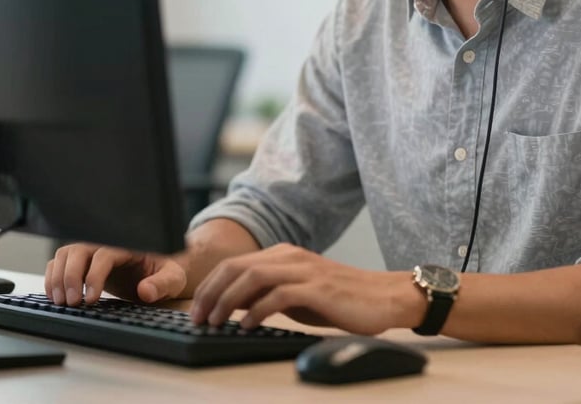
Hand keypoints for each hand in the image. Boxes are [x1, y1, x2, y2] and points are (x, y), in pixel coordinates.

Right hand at [45, 243, 188, 305]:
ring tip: (62, 302)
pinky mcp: (83, 262)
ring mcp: (92, 251)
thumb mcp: (173, 278)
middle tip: (73, 302)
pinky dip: (53, 277)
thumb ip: (162, 283)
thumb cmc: (166, 270)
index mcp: (127, 244)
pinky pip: (60, 262)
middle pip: (78, 250)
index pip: (104, 254)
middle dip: (71, 276)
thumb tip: (145, 291)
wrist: (160, 268)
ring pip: (65, 254)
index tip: (91, 299)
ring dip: (58, 277)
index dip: (94, 275)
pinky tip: (56, 297)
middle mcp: (106, 243)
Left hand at [189, 243, 423, 334]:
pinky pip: (278, 295)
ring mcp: (304, 270)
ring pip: (253, 277)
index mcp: (284, 254)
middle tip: (197, 318)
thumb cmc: (341, 299)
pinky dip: (257, 310)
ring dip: (228, 300)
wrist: (384, 297)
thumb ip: (269, 294)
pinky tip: (246, 326)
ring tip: (215, 322)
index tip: (196, 309)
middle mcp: (291, 256)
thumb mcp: (298, 294)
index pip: (235, 263)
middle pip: (237, 267)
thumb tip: (234, 305)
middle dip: (211, 292)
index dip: (211, 285)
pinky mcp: (318, 288)